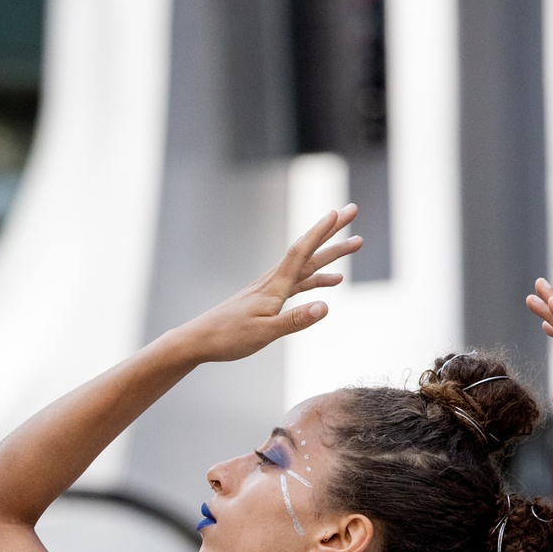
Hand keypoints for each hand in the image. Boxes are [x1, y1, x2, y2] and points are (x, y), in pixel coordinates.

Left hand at [173, 206, 361, 363]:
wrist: (198, 340)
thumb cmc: (228, 338)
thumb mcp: (265, 334)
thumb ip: (295, 320)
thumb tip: (326, 307)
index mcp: (274, 286)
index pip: (301, 251)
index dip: (320, 231)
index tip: (338, 212)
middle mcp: (273, 282)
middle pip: (309, 251)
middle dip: (333, 232)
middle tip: (353, 210)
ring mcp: (270, 290)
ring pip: (306, 266)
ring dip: (330, 255)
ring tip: (354, 244)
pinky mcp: (267, 300)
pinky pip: (298, 284)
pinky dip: (317, 279)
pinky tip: (331, 283)